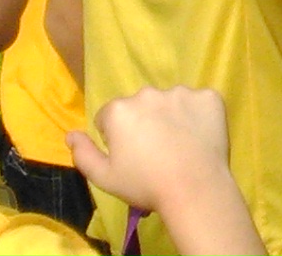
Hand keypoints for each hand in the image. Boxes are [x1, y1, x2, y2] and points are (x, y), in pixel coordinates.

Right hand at [67, 86, 231, 211]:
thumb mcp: (103, 177)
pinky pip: (199, 103)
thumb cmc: (144, 185)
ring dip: (170, 116)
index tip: (130, 155)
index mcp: (119, 110)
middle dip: (142, 122)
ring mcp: (182, 93)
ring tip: (179, 145)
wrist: (195, 188)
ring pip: (170, 102)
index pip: (109, 116)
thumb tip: (70, 134)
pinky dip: (198, 115)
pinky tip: (199, 137)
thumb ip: (82, 154)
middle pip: (140, 106)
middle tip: (155, 151)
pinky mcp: (210, 97)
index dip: (116, 137)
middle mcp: (148, 93)